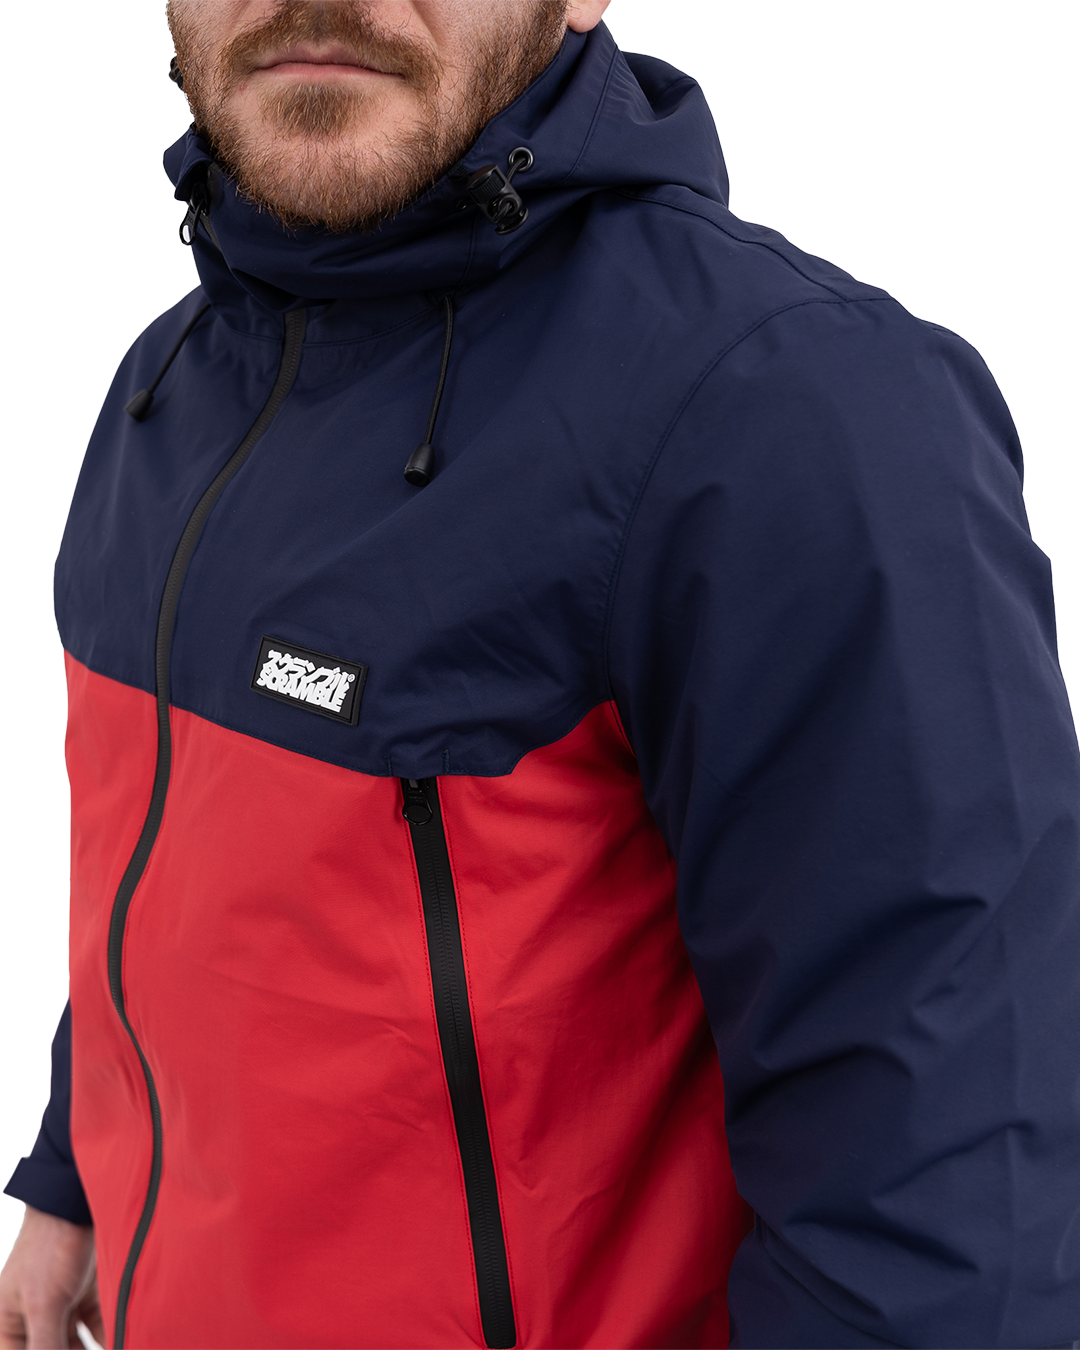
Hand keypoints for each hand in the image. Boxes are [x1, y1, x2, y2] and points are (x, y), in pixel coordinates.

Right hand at [0, 1206, 104, 1348]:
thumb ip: (45, 1345)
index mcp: (10, 1322)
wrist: (78, 1201)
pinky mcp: (84, 1291)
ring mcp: (59, 1303)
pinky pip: (94, 1323)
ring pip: (73, 1342)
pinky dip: (105, 1335)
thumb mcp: (45, 1304)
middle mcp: (32, 1315)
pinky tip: (118, 1343)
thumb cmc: (49, 1247)